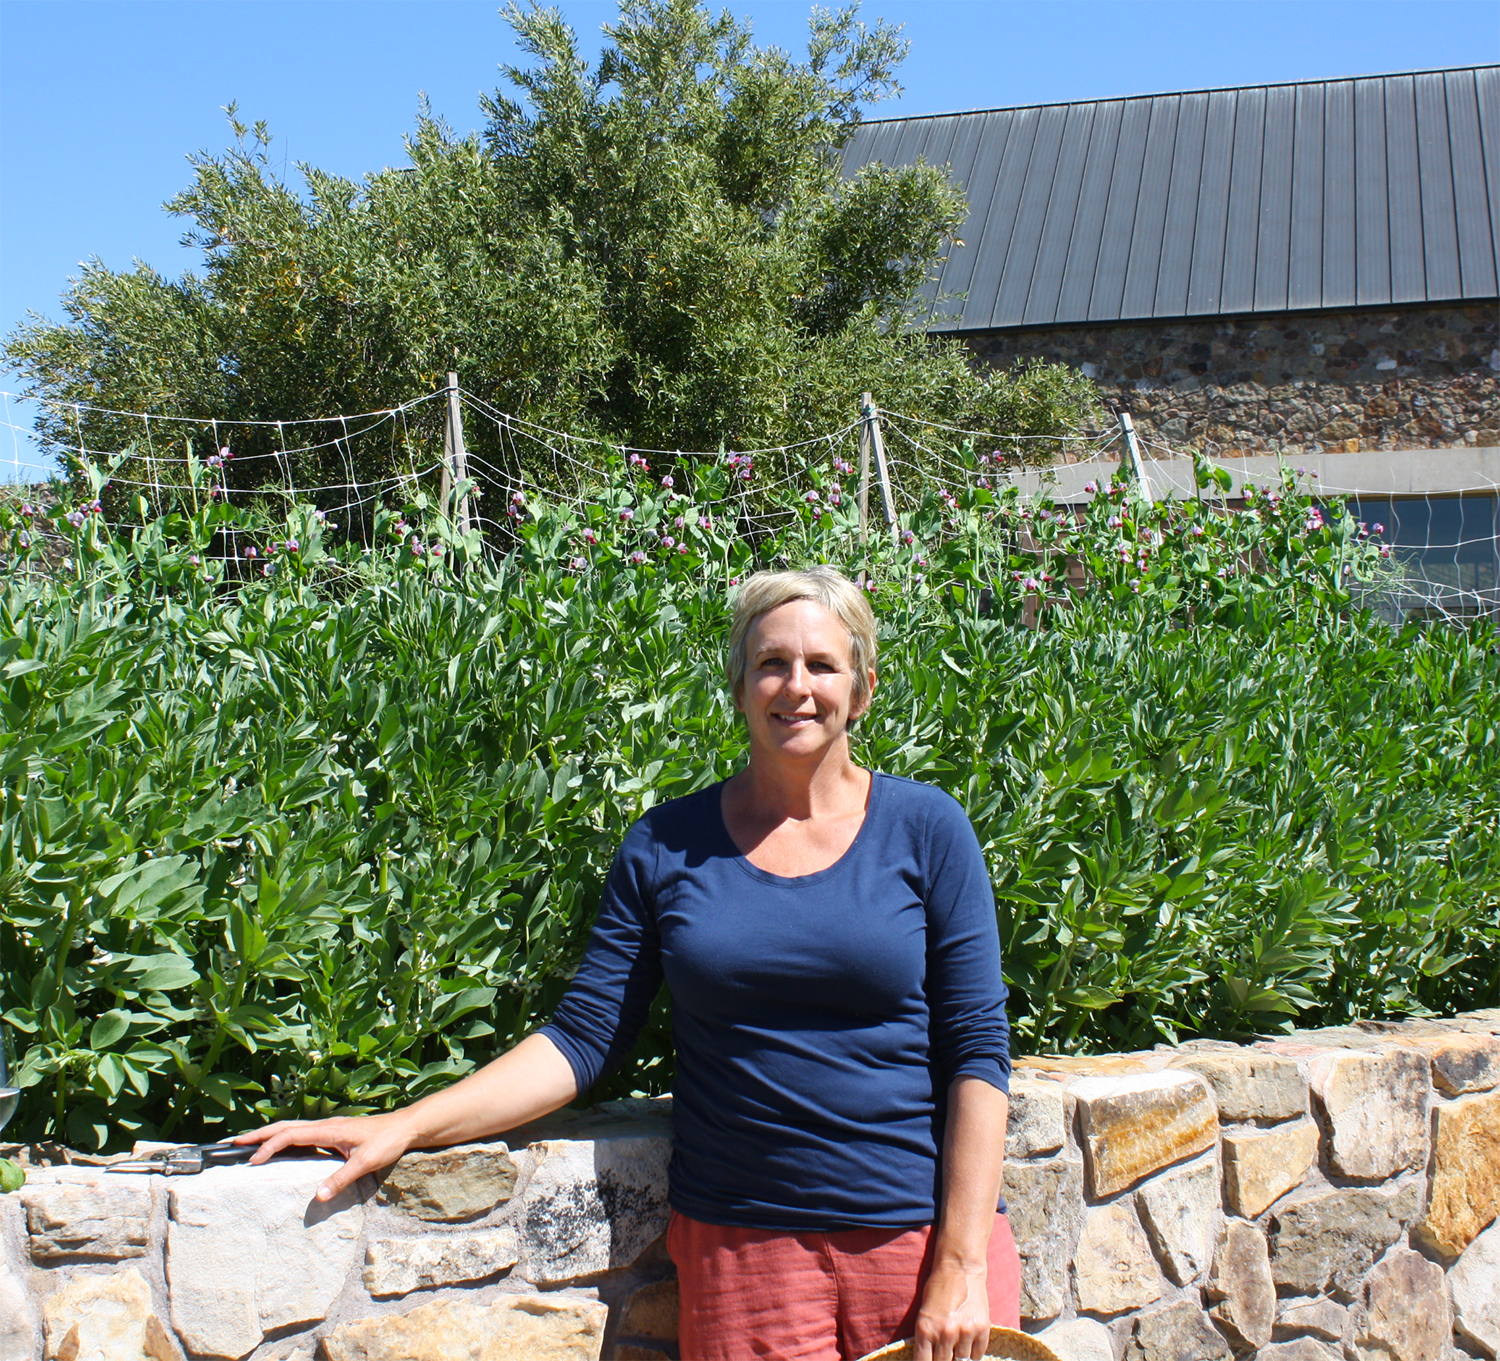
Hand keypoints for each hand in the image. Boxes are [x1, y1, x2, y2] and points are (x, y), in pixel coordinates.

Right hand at [233, 1110, 416, 1201]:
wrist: (404, 1127)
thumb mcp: (365, 1163)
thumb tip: (319, 1197)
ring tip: (249, 1143)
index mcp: (328, 1129)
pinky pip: (301, 1132)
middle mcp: (325, 1125)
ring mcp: (328, 1127)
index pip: (290, 1135)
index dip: (269, 1146)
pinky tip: (281, 1147)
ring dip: (270, 1134)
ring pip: (292, 1127)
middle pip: (285, 1126)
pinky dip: (284, 1137)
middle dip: (259, 1134)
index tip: (253, 1160)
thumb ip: (341, 1178)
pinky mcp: (333, 1132)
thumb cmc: (387, 1141)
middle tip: (234, 1143)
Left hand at [913, 1260, 989, 1360]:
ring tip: (955, 1349)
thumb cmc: (938, 1289)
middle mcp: (945, 1333)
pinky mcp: (982, 1330)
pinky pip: (977, 1356)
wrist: (960, 1268)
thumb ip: (927, 1339)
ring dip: (958, 1358)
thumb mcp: (924, 1313)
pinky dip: (972, 1355)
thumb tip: (931, 1359)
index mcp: (926, 1329)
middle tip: (944, 1354)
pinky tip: (967, 1346)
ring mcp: (965, 1333)